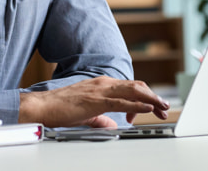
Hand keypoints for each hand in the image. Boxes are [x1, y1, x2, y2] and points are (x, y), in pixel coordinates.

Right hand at [18, 76, 168, 127]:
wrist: (43, 106)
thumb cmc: (60, 109)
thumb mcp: (86, 114)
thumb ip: (101, 118)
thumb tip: (113, 125)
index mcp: (101, 85)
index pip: (130, 88)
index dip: (145, 97)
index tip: (153, 108)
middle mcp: (103, 83)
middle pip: (136, 87)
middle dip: (153, 97)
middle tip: (164, 108)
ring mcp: (100, 90)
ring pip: (133, 91)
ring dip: (151, 99)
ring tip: (162, 106)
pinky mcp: (96, 100)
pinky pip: (122, 101)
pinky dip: (137, 104)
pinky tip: (147, 108)